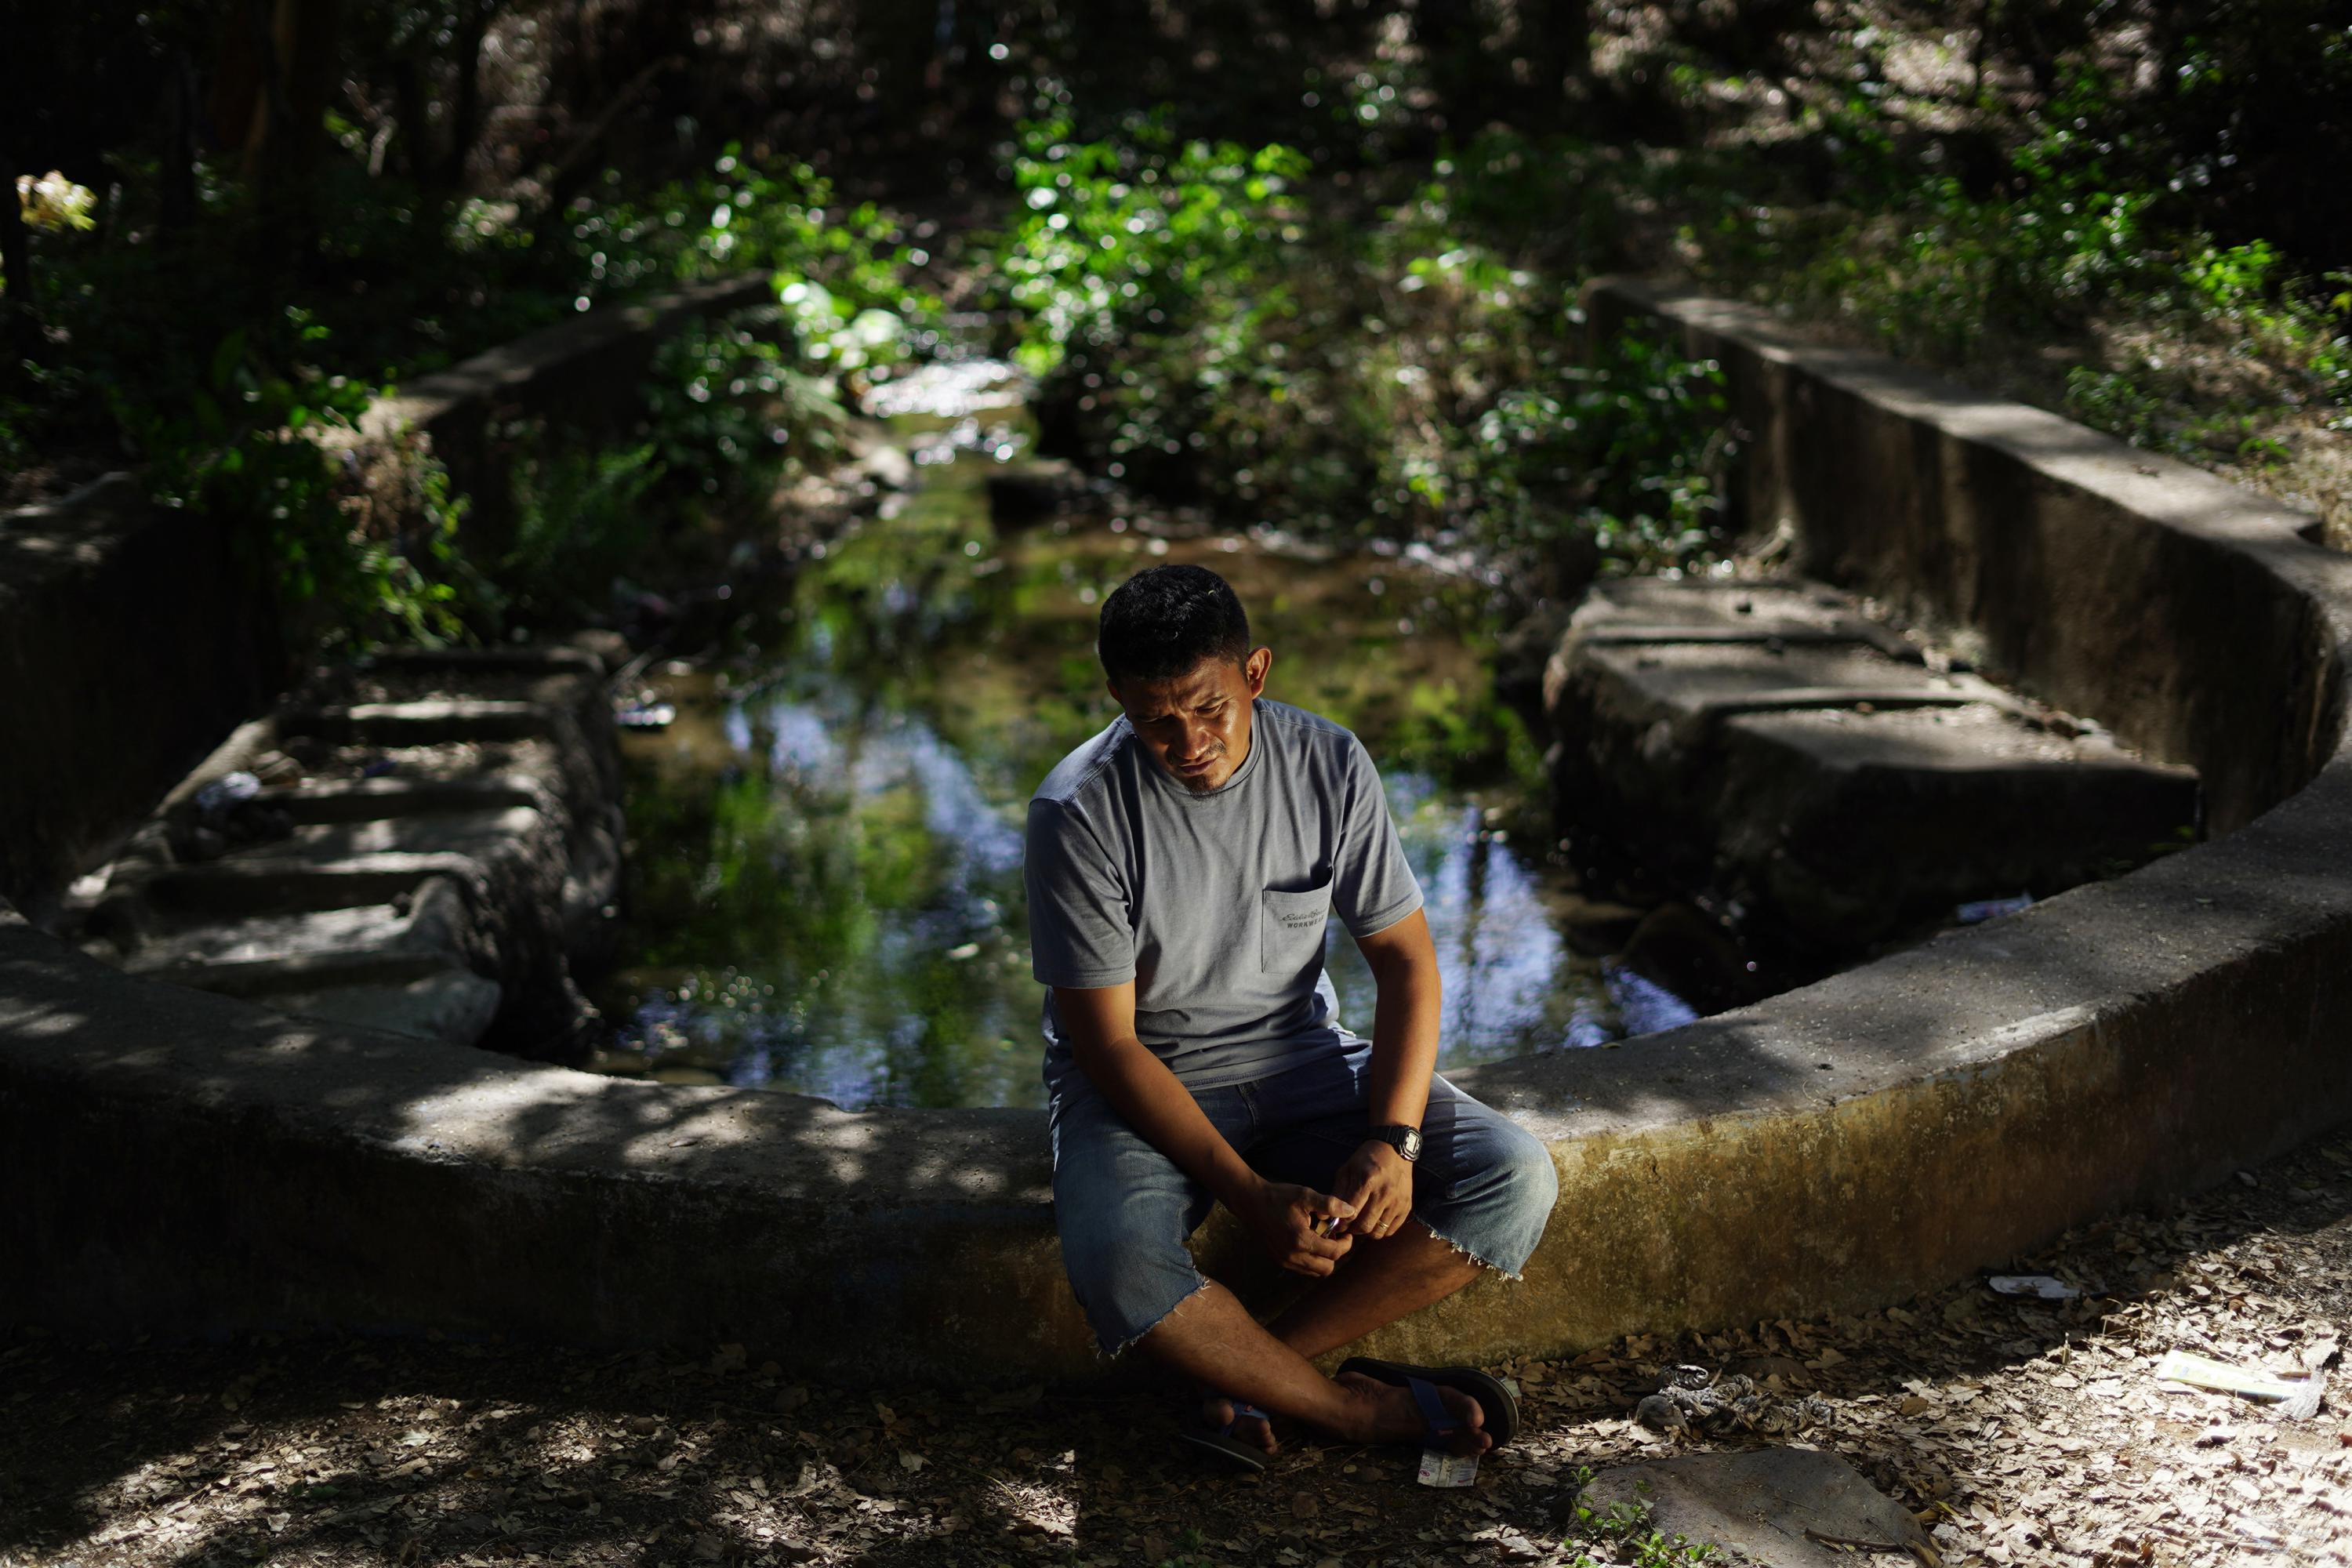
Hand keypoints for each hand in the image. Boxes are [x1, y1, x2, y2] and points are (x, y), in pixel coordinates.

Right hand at [1241, 1180, 1355, 1275]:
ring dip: (1323, 1259)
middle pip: (1326, 1268)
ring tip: (1322, 1239)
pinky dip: (1310, 1260)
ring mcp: (1285, 1260)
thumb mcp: (1305, 1195)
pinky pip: (1302, 1269)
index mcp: (1301, 1240)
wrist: (1250, 1202)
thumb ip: (1329, 1204)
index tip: (1346, 1234)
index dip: (1345, 1244)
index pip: (1334, 1253)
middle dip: (1335, 1254)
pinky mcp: (1279, 1260)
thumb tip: (1351, 1211)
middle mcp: (1293, 1256)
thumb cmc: (1278, 1197)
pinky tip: (1308, 1242)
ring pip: (1314, 1271)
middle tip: (1335, 1238)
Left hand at [1331, 1140, 1412, 1238]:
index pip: (1351, 1213)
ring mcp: (1397, 1201)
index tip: (1336, 1224)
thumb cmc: (1366, 1159)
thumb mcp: (1347, 1170)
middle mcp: (1384, 1193)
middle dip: (1352, 1230)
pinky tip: (1374, 1221)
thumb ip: (1337, 1194)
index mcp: (1367, 1181)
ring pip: (1378, 1231)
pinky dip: (1380, 1230)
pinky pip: (1391, 1230)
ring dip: (1366, 1232)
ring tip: (1360, 1223)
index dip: (1340, 1223)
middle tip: (1347, 1226)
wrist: (1394, 1150)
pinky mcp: (1406, 1207)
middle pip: (1364, 1226)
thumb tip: (1326, 1216)